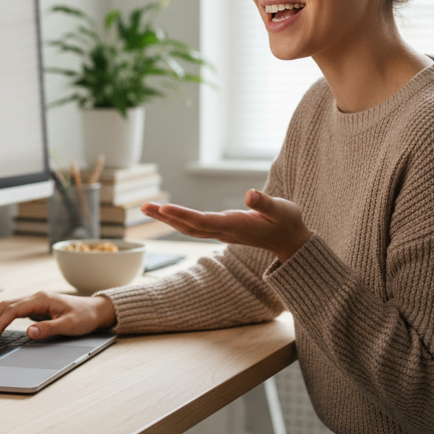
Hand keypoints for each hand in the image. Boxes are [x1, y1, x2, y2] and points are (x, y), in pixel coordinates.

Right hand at [0, 291, 116, 341]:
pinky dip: (1, 318)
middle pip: (5, 306)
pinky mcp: (36, 308)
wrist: (96, 310)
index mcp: (41, 299)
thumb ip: (49, 329)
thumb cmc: (84, 317)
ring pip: (7, 307)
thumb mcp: (69, 325)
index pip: (13, 311)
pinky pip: (13, 311)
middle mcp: (35, 298)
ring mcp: (35, 302)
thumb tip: (29, 333)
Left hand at [141, 189, 311, 262]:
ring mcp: (221, 231)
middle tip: (144, 206)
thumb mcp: (282, 209)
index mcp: (235, 226)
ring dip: (167, 219)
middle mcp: (224, 231)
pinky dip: (177, 219)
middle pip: (189, 226)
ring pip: (188, 227)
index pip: (203, 221)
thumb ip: (266, 203)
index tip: (164, 208)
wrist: (290, 240)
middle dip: (166, 217)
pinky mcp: (221, 229)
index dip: (183, 215)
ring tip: (146, 208)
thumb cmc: (287, 222)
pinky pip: (194, 226)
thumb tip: (250, 194)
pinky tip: (166, 213)